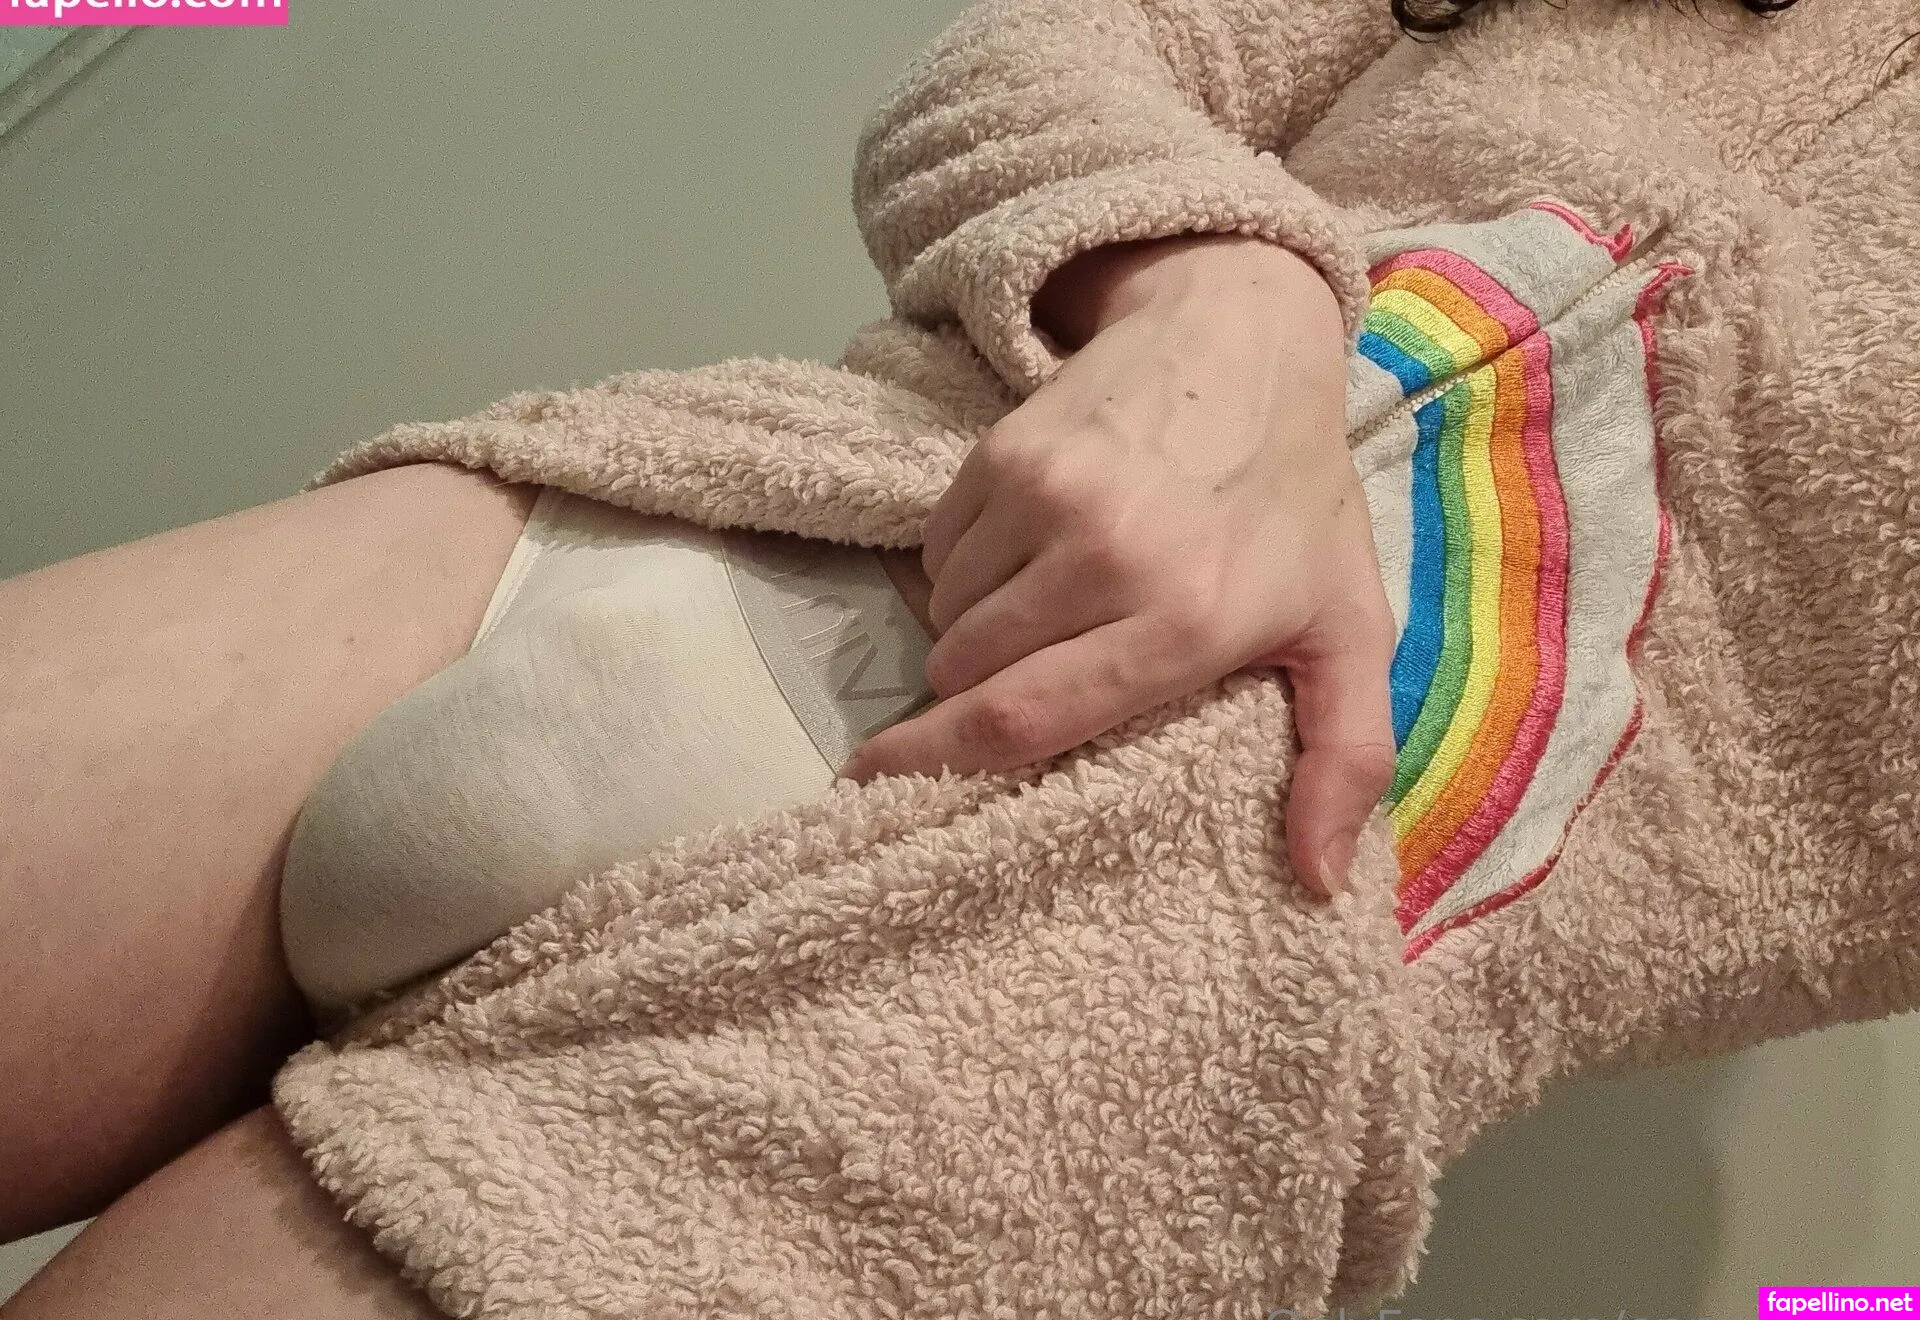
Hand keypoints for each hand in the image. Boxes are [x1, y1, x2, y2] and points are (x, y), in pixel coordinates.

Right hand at [837, 234, 1397, 897]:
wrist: (1243, 336)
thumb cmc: (1297, 503)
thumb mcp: (1349, 629)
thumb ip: (1347, 757)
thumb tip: (1319, 882)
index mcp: (1185, 619)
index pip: (1025, 717)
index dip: (938, 763)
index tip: (878, 789)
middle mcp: (1107, 556)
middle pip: (968, 672)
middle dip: (971, 699)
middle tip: (1024, 686)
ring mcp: (1046, 495)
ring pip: (946, 611)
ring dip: (972, 632)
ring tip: (1043, 609)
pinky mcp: (1003, 452)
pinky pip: (938, 549)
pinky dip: (964, 570)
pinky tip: (1028, 554)